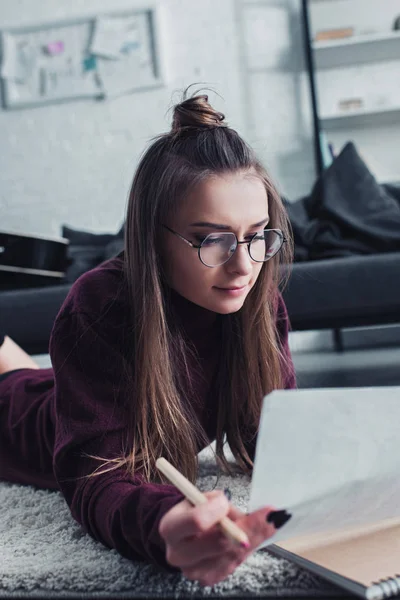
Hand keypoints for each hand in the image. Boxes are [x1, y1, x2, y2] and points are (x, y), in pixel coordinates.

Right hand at [159, 490, 280, 586]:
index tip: (229, 502)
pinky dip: (250, 547)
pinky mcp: (208, 579)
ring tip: (271, 522)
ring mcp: (193, 571)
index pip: (197, 521)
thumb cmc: (194, 511)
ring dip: (255, 537)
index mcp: (170, 528)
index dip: (216, 511)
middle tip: (271, 515)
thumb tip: (248, 509)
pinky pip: (235, 563)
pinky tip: (258, 535)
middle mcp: (178, 554)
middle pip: (220, 543)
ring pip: (233, 554)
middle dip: (249, 527)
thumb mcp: (200, 498)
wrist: (183, 534)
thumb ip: (218, 502)